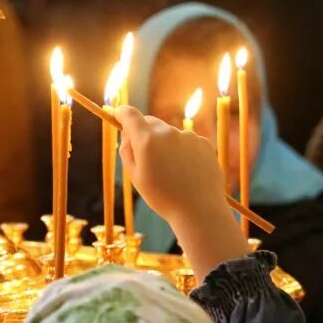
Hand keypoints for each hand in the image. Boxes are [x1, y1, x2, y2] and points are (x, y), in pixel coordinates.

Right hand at [116, 105, 246, 278]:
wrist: (199, 209)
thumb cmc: (163, 197)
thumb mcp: (135, 177)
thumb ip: (127, 151)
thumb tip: (128, 135)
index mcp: (147, 140)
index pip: (130, 114)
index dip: (121, 113)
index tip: (117, 115)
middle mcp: (168, 132)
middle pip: (150, 122)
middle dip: (144, 133)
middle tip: (145, 156)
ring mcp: (188, 136)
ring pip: (169, 134)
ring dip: (165, 144)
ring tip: (171, 171)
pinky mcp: (204, 143)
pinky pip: (187, 142)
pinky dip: (183, 151)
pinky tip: (186, 171)